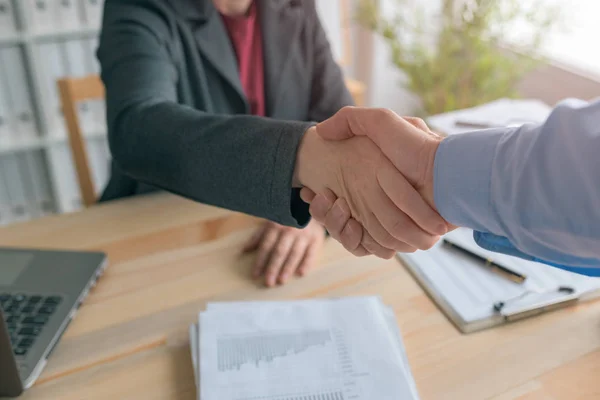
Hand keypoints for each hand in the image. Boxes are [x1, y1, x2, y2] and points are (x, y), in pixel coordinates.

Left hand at [243, 219, 324, 286]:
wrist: (310, 208)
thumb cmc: (287, 218)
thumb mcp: (271, 222)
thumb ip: (258, 236)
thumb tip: (244, 250)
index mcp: (276, 226)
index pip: (266, 246)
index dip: (260, 261)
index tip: (255, 275)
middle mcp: (289, 230)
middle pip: (279, 251)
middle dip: (273, 268)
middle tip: (268, 282)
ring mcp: (304, 234)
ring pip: (294, 253)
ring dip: (288, 268)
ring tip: (281, 281)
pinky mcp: (316, 238)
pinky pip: (311, 252)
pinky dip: (307, 263)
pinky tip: (301, 273)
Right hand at [293, 109, 447, 258]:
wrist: (446, 176)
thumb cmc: (415, 147)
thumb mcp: (381, 122)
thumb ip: (351, 120)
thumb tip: (321, 132)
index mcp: (372, 182)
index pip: (335, 194)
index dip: (320, 194)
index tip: (307, 190)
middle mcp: (377, 202)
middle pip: (337, 215)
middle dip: (322, 209)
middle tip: (309, 196)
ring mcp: (385, 221)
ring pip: (347, 231)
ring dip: (333, 221)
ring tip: (327, 206)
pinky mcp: (393, 238)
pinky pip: (364, 245)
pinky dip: (352, 237)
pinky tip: (348, 223)